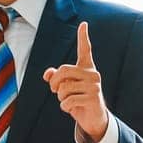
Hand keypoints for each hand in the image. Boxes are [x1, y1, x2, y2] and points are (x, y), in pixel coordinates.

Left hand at [42, 21, 109, 142]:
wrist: (93, 118)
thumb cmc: (78, 100)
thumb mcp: (65, 88)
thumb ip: (55, 78)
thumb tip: (47, 74)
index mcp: (86, 68)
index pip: (85, 50)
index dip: (83, 37)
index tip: (83, 24)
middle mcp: (92, 74)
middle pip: (63, 70)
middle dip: (53, 82)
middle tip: (53, 90)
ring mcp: (94, 85)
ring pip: (64, 88)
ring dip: (60, 97)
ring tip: (67, 100)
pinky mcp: (93, 98)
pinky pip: (68, 100)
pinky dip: (64, 107)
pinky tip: (70, 108)